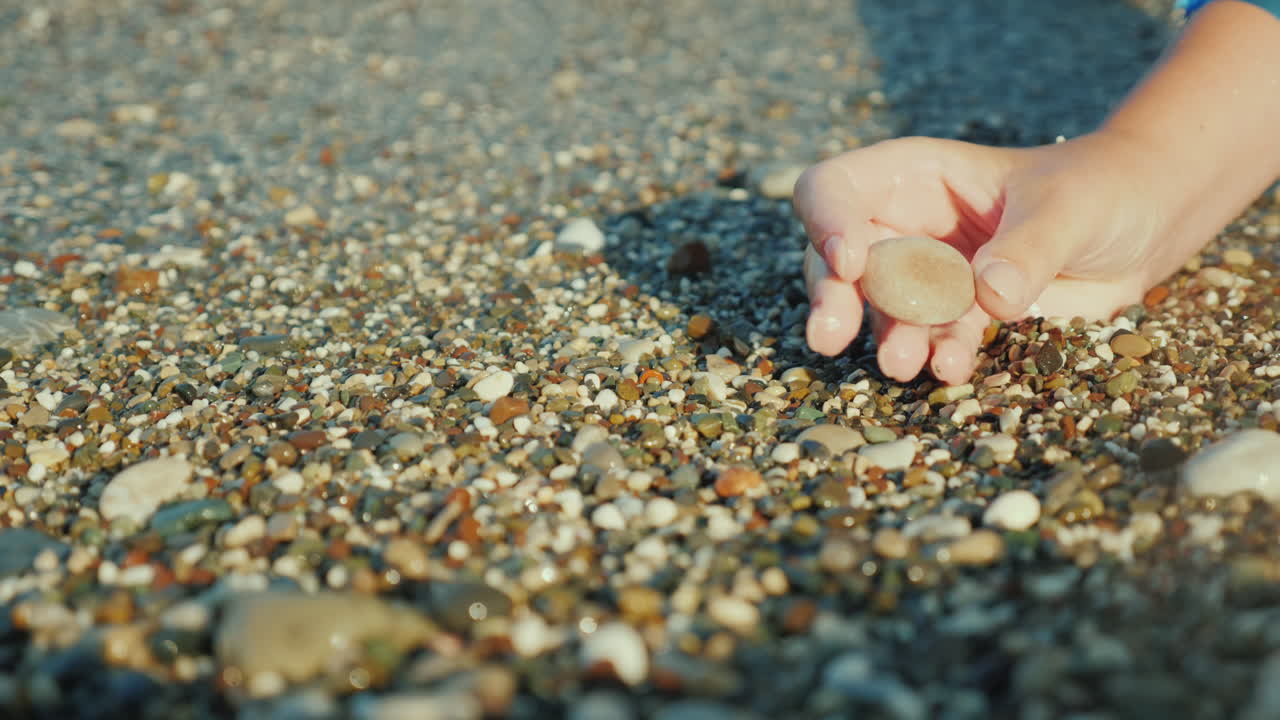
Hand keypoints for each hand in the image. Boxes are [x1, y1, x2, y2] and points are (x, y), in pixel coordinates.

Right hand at [794, 132, 1174, 384]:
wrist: (1143, 225)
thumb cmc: (1102, 189)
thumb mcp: (1071, 208)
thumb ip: (1028, 247)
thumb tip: (988, 294)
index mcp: (912, 174)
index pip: (834, 189)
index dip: (827, 222)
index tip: (850, 264)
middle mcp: (904, 223)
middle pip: (836, 259)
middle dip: (832, 298)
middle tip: (829, 337)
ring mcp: (926, 273)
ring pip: (878, 308)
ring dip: (886, 336)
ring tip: (903, 365)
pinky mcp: (955, 315)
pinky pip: (930, 338)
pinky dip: (935, 355)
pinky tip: (951, 368)